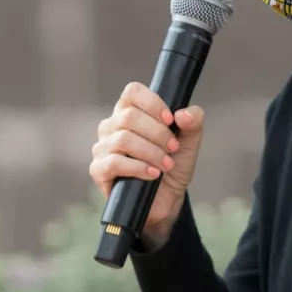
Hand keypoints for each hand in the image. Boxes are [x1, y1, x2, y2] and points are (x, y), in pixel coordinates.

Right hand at [89, 83, 205, 244]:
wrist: (166, 199)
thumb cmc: (173, 164)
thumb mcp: (189, 141)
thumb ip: (193, 121)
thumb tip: (183, 115)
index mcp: (130, 112)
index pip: (132, 91)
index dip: (153, 103)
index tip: (171, 120)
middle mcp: (112, 126)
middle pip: (129, 116)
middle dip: (158, 133)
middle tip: (173, 148)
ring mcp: (102, 147)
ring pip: (123, 139)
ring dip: (151, 152)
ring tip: (166, 165)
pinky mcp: (98, 170)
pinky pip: (114, 163)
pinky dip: (138, 168)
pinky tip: (153, 175)